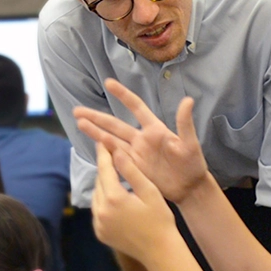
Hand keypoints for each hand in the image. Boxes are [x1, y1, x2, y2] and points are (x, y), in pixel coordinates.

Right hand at [74, 78, 208, 202]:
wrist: (190, 188)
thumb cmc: (193, 163)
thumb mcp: (190, 143)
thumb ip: (185, 123)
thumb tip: (188, 100)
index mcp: (155, 128)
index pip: (136, 107)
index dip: (123, 95)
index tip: (108, 82)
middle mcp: (142, 139)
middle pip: (115, 124)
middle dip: (97, 117)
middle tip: (77, 111)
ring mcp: (136, 153)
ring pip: (111, 140)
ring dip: (95, 132)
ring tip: (79, 123)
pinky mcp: (133, 167)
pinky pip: (115, 157)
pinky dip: (103, 151)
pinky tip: (92, 145)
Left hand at [92, 141, 175, 258]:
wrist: (160, 252)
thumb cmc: (159, 219)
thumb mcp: (149, 191)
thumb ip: (131, 171)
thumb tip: (117, 152)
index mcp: (113, 199)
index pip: (104, 169)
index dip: (103, 154)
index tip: (101, 141)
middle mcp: (100, 211)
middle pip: (99, 182)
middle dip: (104, 167)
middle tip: (110, 154)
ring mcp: (98, 224)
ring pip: (96, 195)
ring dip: (103, 183)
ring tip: (112, 172)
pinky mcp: (99, 233)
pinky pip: (97, 209)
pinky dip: (102, 199)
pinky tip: (113, 194)